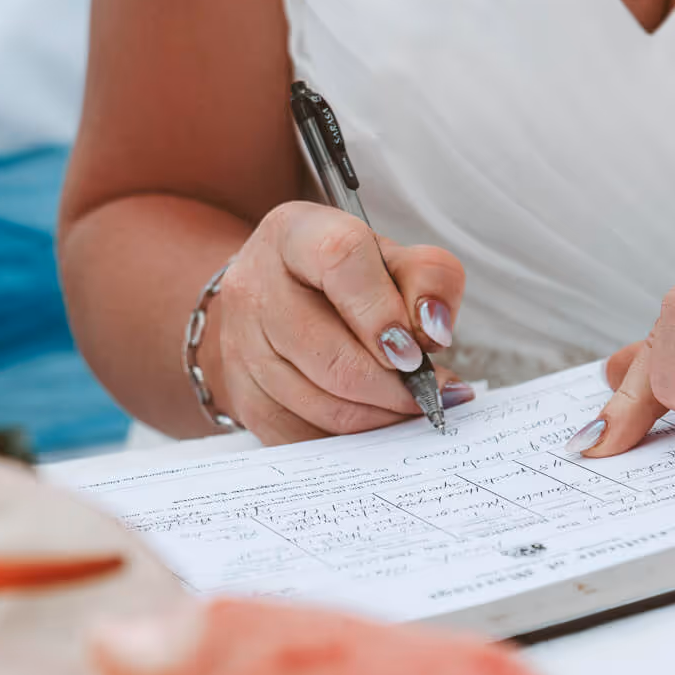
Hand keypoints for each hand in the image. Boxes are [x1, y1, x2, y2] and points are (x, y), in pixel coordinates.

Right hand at [203, 201, 472, 442]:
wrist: (278, 297)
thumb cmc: (346, 277)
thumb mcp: (394, 258)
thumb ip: (430, 280)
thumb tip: (434, 331)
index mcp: (295, 234)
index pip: (340, 261)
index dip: (384, 313)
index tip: (417, 352)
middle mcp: (255, 287)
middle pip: (330, 357)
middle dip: (394, 387)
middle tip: (430, 392)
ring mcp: (240, 346)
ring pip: (321, 406)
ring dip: (380, 417)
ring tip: (410, 405)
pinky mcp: (242, 396)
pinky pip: (305, 439)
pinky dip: (352, 440)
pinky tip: (377, 422)